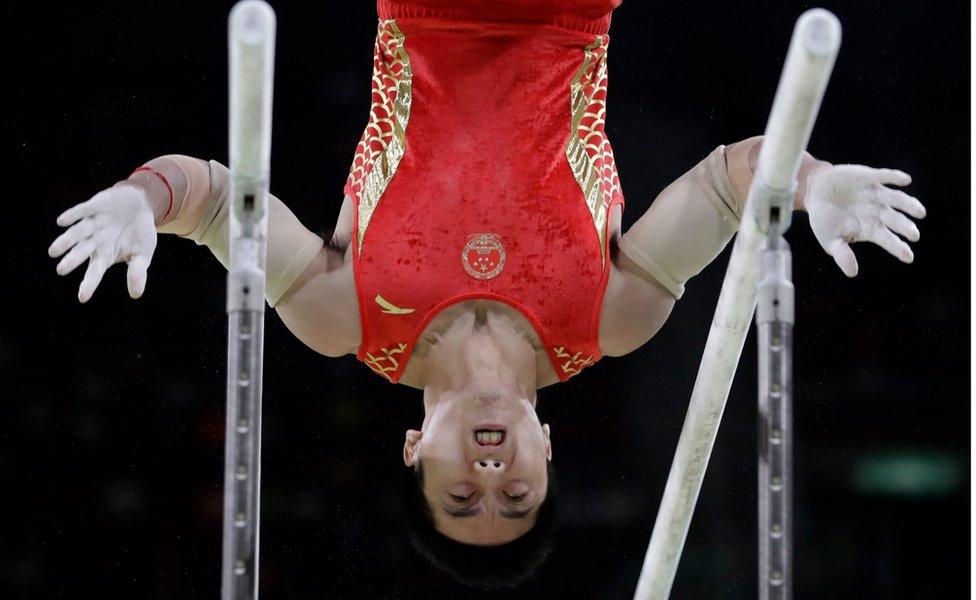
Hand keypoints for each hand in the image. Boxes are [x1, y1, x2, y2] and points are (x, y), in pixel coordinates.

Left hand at [48, 184, 156, 301]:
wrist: (140, 204)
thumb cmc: (139, 234)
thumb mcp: (143, 254)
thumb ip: (138, 272)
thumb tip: (136, 295)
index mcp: (105, 254)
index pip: (96, 270)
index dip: (89, 283)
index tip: (83, 298)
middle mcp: (95, 240)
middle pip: (82, 250)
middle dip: (73, 260)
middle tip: (61, 270)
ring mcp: (94, 223)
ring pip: (78, 232)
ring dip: (66, 240)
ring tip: (53, 252)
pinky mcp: (96, 205)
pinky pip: (83, 210)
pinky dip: (73, 215)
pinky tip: (61, 222)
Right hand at [804, 164, 925, 276]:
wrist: (815, 192)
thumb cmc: (825, 219)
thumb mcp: (830, 240)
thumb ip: (842, 255)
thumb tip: (853, 273)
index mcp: (871, 228)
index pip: (888, 239)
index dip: (898, 247)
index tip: (908, 257)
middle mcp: (878, 211)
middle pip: (895, 219)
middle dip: (904, 226)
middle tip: (914, 235)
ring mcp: (875, 194)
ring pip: (895, 199)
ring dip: (908, 204)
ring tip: (919, 212)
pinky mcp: (868, 176)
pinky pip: (884, 176)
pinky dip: (894, 178)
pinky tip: (905, 181)